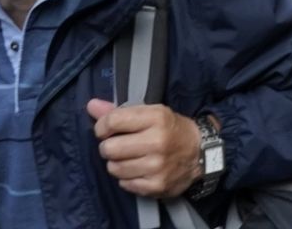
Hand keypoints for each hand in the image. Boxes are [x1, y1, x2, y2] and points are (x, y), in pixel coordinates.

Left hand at [84, 101, 203, 197]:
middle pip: (109, 148)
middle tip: (117, 145)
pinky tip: (138, 170)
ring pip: (114, 168)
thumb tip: (91, 105)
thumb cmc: (170, 129)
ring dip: (117, 163)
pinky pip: (124, 184)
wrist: (200, 153)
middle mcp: (157, 142)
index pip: (112, 121)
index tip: (106, 129)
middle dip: (108, 147)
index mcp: (156, 118)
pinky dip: (127, 178)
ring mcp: (157, 166)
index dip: (102, 126)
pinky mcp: (156, 186)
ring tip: (129, 158)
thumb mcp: (150, 113)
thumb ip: (118, 110)